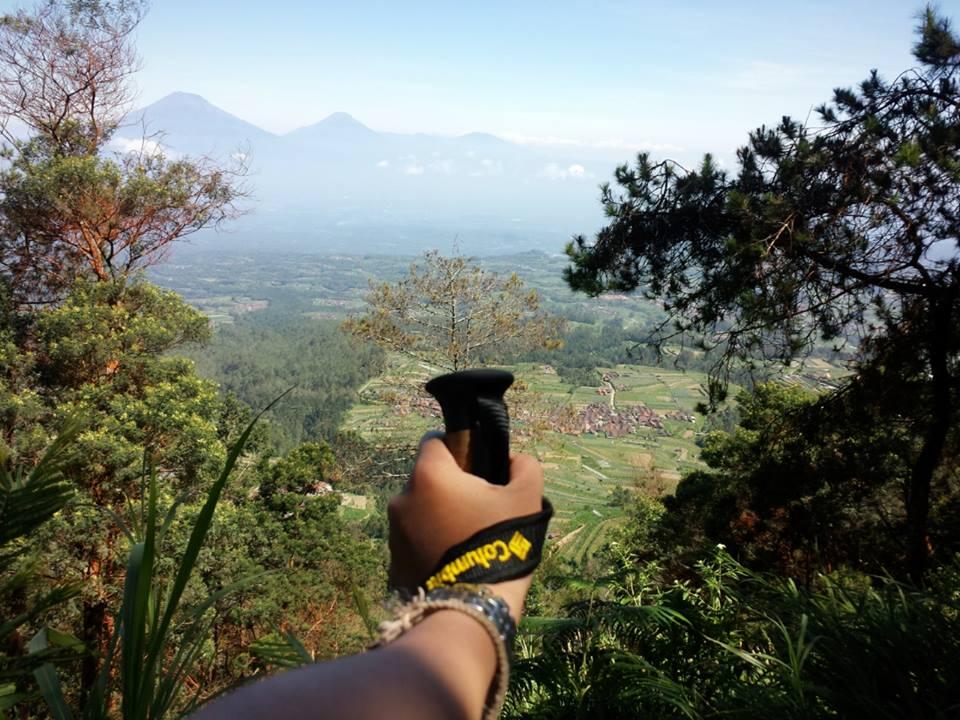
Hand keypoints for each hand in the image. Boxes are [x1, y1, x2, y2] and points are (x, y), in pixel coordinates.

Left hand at [388, 432, 543, 616]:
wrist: (474, 610)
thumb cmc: (501, 543)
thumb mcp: (526, 497)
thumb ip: (523, 466)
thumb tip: (512, 461)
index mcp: (429, 475)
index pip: (435, 441)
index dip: (460, 449)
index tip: (479, 468)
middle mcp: (402, 498)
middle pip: (427, 479)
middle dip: (449, 488)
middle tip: (479, 510)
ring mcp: (393, 533)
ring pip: (419, 512)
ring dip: (437, 518)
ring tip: (467, 541)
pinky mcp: (392, 564)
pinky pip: (413, 542)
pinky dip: (429, 545)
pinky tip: (453, 563)